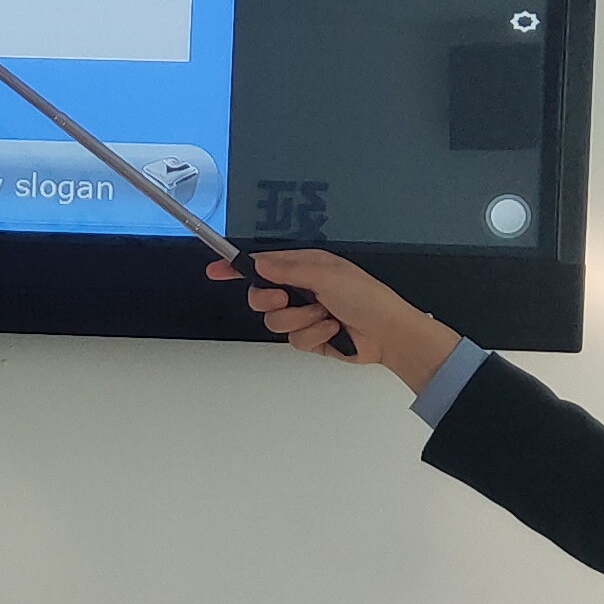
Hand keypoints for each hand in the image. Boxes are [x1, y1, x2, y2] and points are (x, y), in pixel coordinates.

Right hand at [203, 248, 460, 383]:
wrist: (388, 334)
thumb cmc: (364, 297)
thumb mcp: (325, 274)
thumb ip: (287, 269)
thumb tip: (258, 263)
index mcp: (304, 266)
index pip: (262, 265)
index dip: (236, 268)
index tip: (215, 271)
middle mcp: (301, 289)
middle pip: (260, 296)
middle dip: (270, 300)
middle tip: (285, 299)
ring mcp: (305, 315)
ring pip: (275, 321)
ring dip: (299, 320)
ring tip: (324, 316)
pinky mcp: (312, 338)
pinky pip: (294, 340)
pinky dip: (313, 335)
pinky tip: (332, 330)